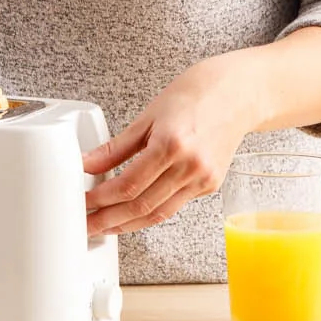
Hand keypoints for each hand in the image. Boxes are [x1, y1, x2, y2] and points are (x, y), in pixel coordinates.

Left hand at [82, 58, 256, 237]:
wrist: (237, 93)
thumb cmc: (194, 95)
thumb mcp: (147, 116)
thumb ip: (116, 147)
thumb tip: (88, 164)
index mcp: (171, 144)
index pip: (128, 185)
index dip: (102, 199)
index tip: (84, 202)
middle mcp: (190, 166)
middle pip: (142, 206)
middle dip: (110, 221)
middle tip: (87, 225)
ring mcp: (203, 179)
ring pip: (159, 214)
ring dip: (129, 224)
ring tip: (105, 226)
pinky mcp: (210, 186)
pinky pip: (175, 206)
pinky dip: (151, 212)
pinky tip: (133, 213)